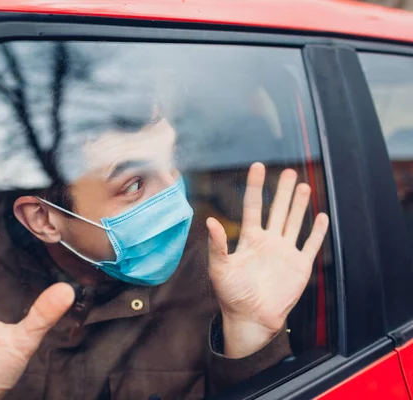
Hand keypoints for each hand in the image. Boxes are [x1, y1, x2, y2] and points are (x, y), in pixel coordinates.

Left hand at [207, 163, 328, 357]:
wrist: (251, 319)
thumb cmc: (231, 295)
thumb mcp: (220, 268)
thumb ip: (217, 245)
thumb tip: (209, 221)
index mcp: (249, 240)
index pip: (253, 207)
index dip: (255, 187)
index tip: (257, 166)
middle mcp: (268, 242)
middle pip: (277, 210)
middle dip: (282, 191)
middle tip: (287, 171)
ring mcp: (285, 252)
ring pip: (294, 222)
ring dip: (299, 205)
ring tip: (303, 185)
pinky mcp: (299, 266)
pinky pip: (310, 245)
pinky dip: (317, 231)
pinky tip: (321, 216)